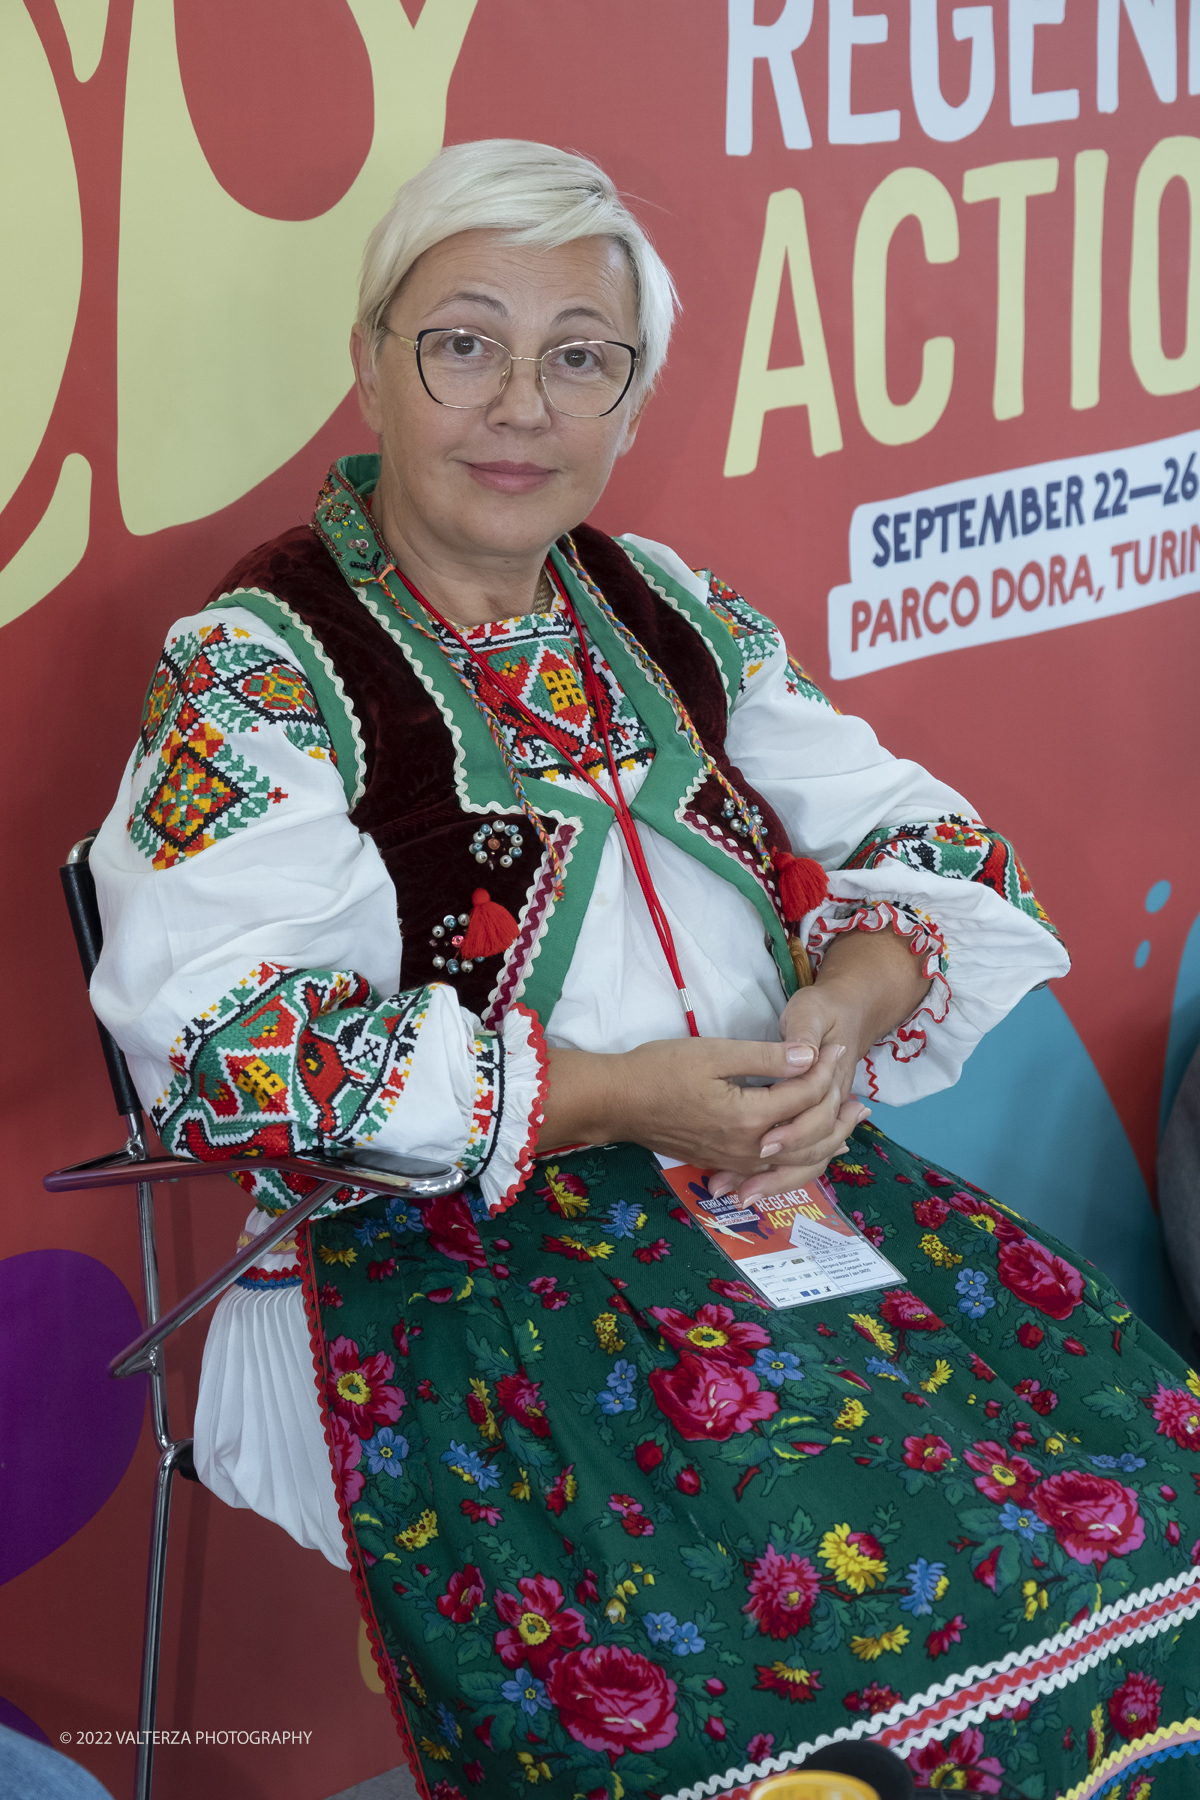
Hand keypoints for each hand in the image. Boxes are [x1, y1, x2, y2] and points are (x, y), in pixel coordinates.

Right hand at [538, 1034, 861, 1183]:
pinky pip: (775, 1169)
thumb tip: (810, 1055)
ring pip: (796, 1160)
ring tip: (849, 1127)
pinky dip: (800, 1158)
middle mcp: (748, 1148)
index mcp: (748, 1117)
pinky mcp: (725, 1163)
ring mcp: (736, 1161)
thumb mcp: (714, 1053)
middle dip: (838, 1114)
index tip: (839, 1044)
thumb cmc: (659, 1070)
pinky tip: (810, 1148)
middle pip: (810, 1135)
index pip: (803, 1095)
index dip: (825, 1067)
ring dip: (828, 1142)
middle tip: (863, 1099)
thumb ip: (766, 1058)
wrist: (617, 1103)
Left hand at [707, 923, 932, 1202]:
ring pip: (805, 1161)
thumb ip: (801, 1033)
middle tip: (735, 1189)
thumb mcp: (810, 1012)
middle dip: (772, 1174)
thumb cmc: (827, 1009)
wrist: (854, 1007)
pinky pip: (802, 1156)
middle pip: (807, 1153)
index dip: (786, 1134)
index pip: (811, 1119)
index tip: (758, 1144)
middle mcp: (829, 1109)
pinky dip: (778, 1173)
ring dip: (773, 1181)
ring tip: (736, 1194)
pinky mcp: (813, 1117)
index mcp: (829, 1085)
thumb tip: (801, 1055)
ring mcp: (823, 1116)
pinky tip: (748, 1182)